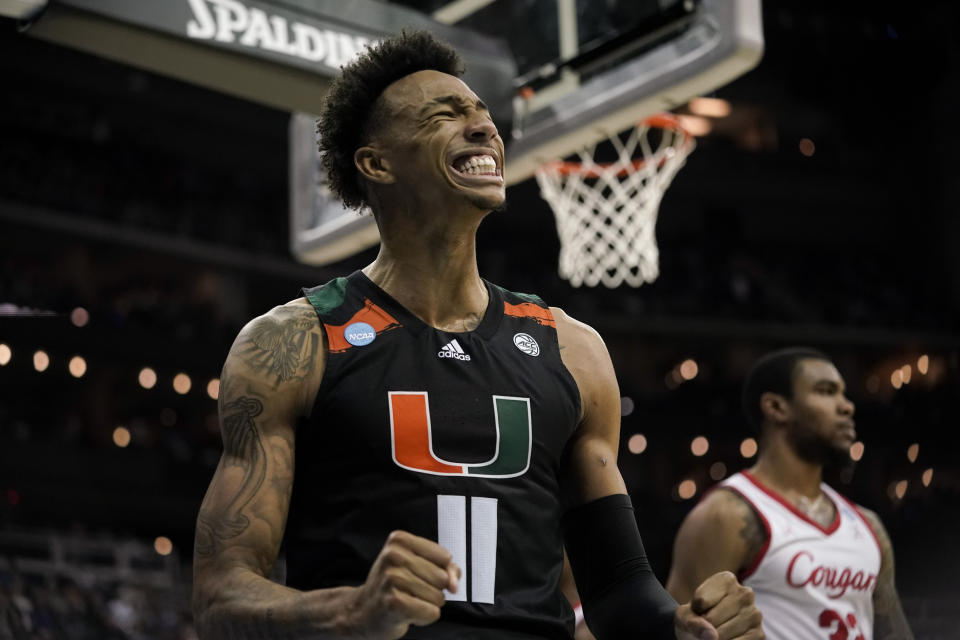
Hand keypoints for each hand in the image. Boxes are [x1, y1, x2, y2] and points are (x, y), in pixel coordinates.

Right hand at [345, 530, 460, 638]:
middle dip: (433, 590)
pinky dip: (424, 618)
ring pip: (438, 597)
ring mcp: (391, 578)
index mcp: (399, 540)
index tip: (418, 575)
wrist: (363, 612)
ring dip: (427, 605)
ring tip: (407, 601)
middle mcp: (393, 555)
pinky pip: (432, 612)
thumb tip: (454, 584)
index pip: (444, 557)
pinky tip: (406, 614)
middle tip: (410, 591)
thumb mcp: (418, 566)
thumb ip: (446, 568)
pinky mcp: (394, 602)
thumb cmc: (395, 587)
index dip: (439, 571)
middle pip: (442, 578)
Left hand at [674, 571, 762, 639]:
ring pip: (722, 634)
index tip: (699, 609)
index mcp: (726, 579)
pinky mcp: (759, 634)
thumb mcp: (684, 615)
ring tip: (716, 632)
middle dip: (704, 627)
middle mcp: (745, 593)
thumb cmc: (696, 619)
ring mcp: (755, 614)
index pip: (701, 601)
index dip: (694, 610)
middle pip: (711, 619)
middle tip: (708, 624)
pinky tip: (727, 639)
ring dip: (714, 639)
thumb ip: (691, 621)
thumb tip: (712, 636)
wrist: (706, 634)